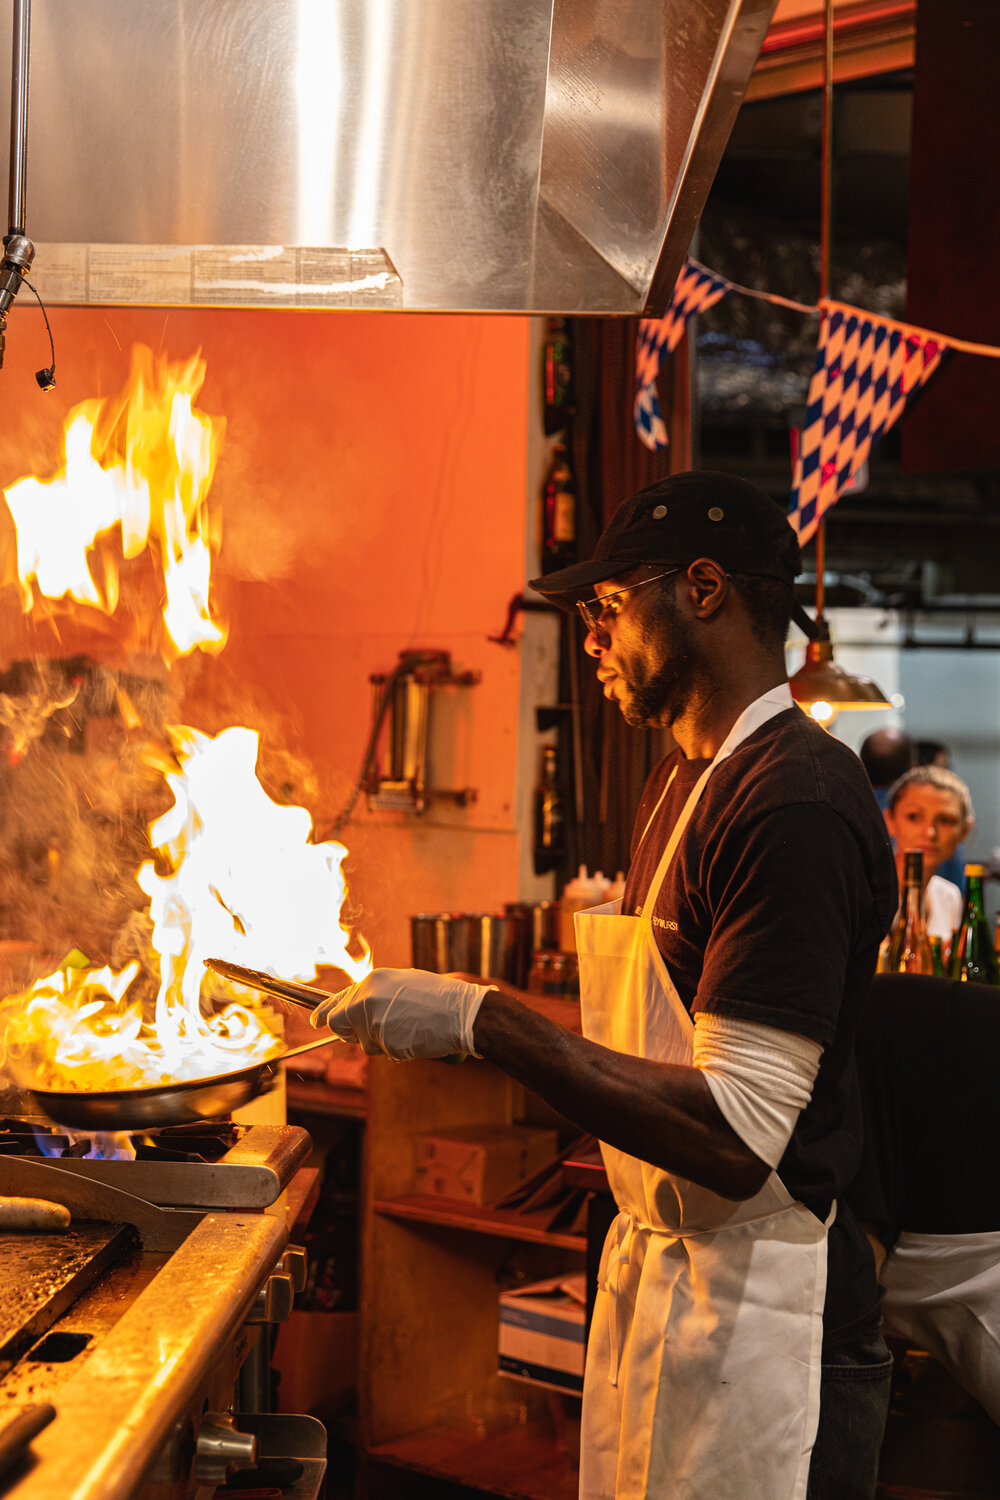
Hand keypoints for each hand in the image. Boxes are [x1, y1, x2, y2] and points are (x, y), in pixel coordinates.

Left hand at [308, 967, 493, 1059]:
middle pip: (341, 1026)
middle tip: (378, 1031)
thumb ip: (376, 996)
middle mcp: (367, 998)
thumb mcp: (403, 985)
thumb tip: (356, 1010)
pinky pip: (384, 1053)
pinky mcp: (384, 1040)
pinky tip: (414, 1037)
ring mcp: (374, 1020)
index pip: (336, 1001)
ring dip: (382, 1043)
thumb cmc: (439, 999)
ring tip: (408, 1028)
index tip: (316, 1021)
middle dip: (353, 1033)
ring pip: (365, 1044)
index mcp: (372, 981)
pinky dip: (397, 1051)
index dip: (324, 1015)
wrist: (463, 1012)